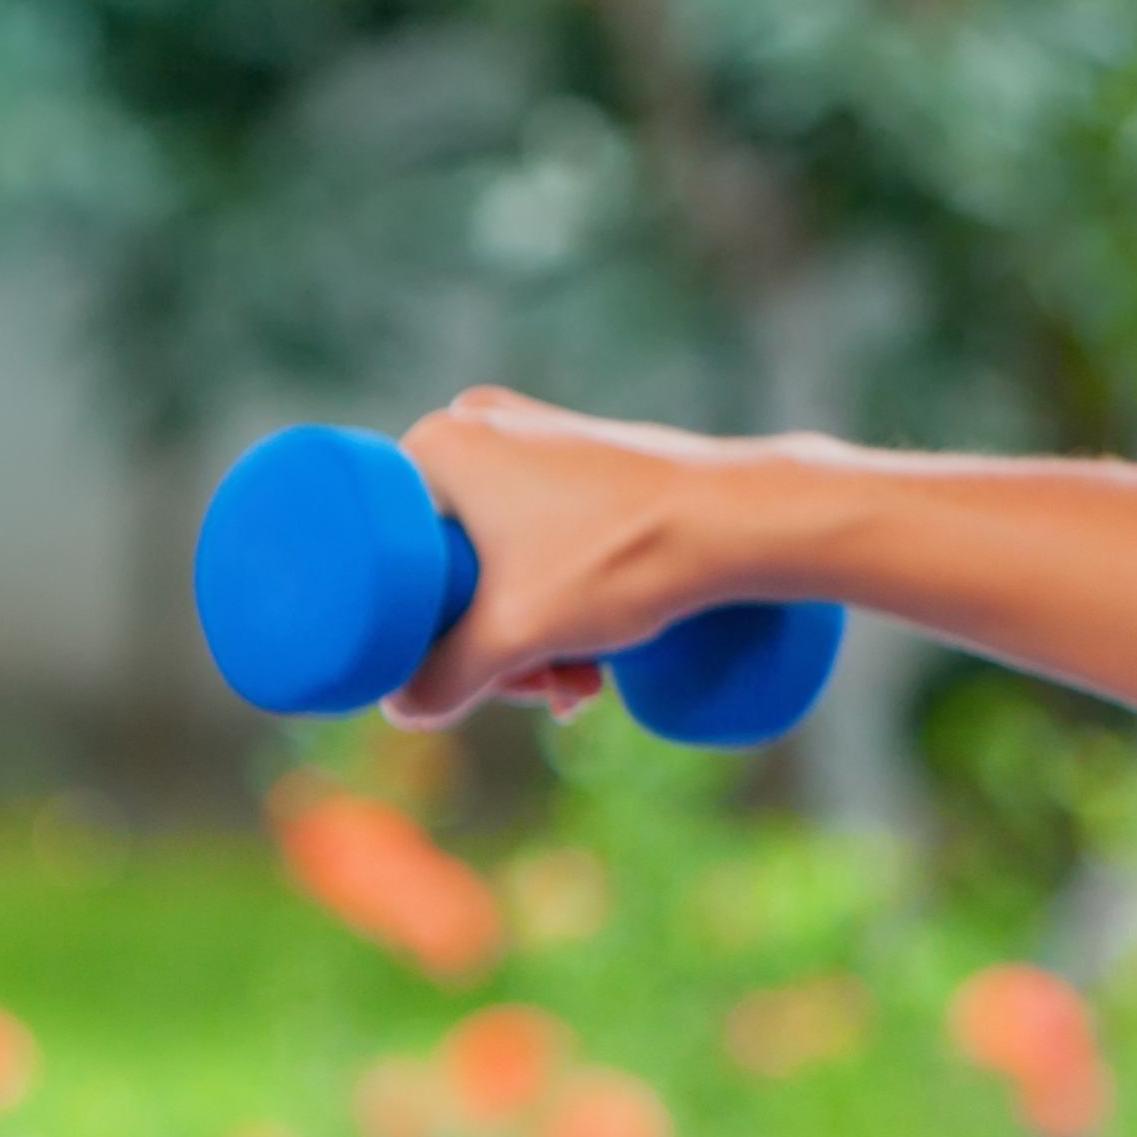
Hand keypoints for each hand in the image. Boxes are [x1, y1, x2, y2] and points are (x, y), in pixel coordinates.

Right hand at [385, 386, 746, 727]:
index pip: (394, 556)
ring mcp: (539, 438)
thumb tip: (401, 710)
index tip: (481, 677)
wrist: (742, 518)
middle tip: (541, 690)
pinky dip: (563, 599)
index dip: (427, 633)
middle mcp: (481, 425)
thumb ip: (442, 679)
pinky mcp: (588, 460)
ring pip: (505, 563)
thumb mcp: (516, 634)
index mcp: (439, 443)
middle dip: (495, 646)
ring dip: (535, 637)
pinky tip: (596, 657)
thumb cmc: (622, 558)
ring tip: (582, 687)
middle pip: (452, 566)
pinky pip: (547, 541)